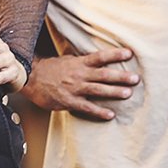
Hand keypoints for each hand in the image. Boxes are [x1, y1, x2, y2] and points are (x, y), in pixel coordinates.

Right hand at [22, 47, 138, 119]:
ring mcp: (74, 88)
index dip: (115, 55)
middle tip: (136, 78)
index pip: (100, 57)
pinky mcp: (69, 101)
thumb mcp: (67, 60)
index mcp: (79, 63)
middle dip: (121, 76)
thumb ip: (83, 61)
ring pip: (98, 90)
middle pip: (103, 74)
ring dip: (114, 92)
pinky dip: (99, 111)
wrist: (30, 79)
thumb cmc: (50, 70)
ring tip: (128, 93)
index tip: (129, 53)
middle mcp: (79, 74)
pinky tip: (110, 115)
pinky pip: (87, 107)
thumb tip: (98, 60)